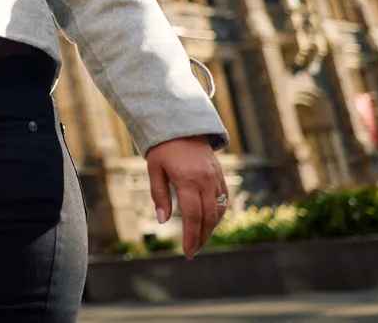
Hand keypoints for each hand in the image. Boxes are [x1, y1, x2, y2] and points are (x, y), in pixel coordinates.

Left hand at [146, 135, 226, 259]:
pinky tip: (208, 222)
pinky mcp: (220, 175)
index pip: (192, 217)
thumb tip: (162, 220)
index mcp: (188, 180)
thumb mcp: (154, 170)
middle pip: (208, 218)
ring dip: (210, 229)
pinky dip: (217, 214)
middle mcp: (205, 181)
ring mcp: (216, 178)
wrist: (182, 125)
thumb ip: (158, 195)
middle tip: (192, 251)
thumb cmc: (163, 148)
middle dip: (201, 238)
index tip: (187, 252)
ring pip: (218, 211)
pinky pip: (223, 200)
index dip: (191, 237)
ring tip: (199, 240)